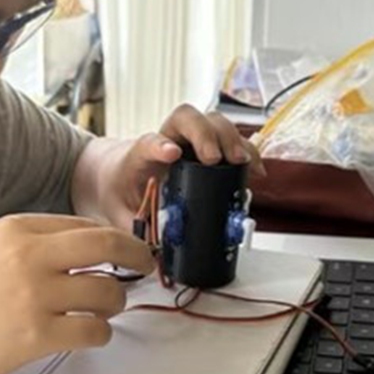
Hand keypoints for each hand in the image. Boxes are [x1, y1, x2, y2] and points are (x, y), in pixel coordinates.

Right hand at [0, 214, 155, 373]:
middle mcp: (28, 256)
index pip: (85, 226)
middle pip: (107, 247)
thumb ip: (37, 243)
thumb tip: (91, 246)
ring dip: (116, 302)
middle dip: (136, 256)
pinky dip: (102, 333)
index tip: (128, 248)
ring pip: (107, 292)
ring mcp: (33, 296)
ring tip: (107, 308)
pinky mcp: (36, 335)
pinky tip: (93, 333)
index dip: (115, 238)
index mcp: (17, 229)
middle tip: (145, 266)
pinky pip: (94, 331)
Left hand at [103, 105, 265, 228]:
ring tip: (241, 162)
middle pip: (186, 118)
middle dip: (205, 134)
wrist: (118, 172)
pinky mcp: (209, 148)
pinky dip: (247, 151)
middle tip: (215, 159)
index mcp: (140, 155)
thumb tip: (155, 255)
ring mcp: (190, 140)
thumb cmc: (121, 188)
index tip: (171, 153)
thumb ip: (136, 233)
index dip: (160, 146)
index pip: (149, 142)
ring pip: (212, 122)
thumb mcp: (120, 213)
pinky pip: (231, 140)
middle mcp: (167, 139)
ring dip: (231, 138)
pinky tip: (255, 169)